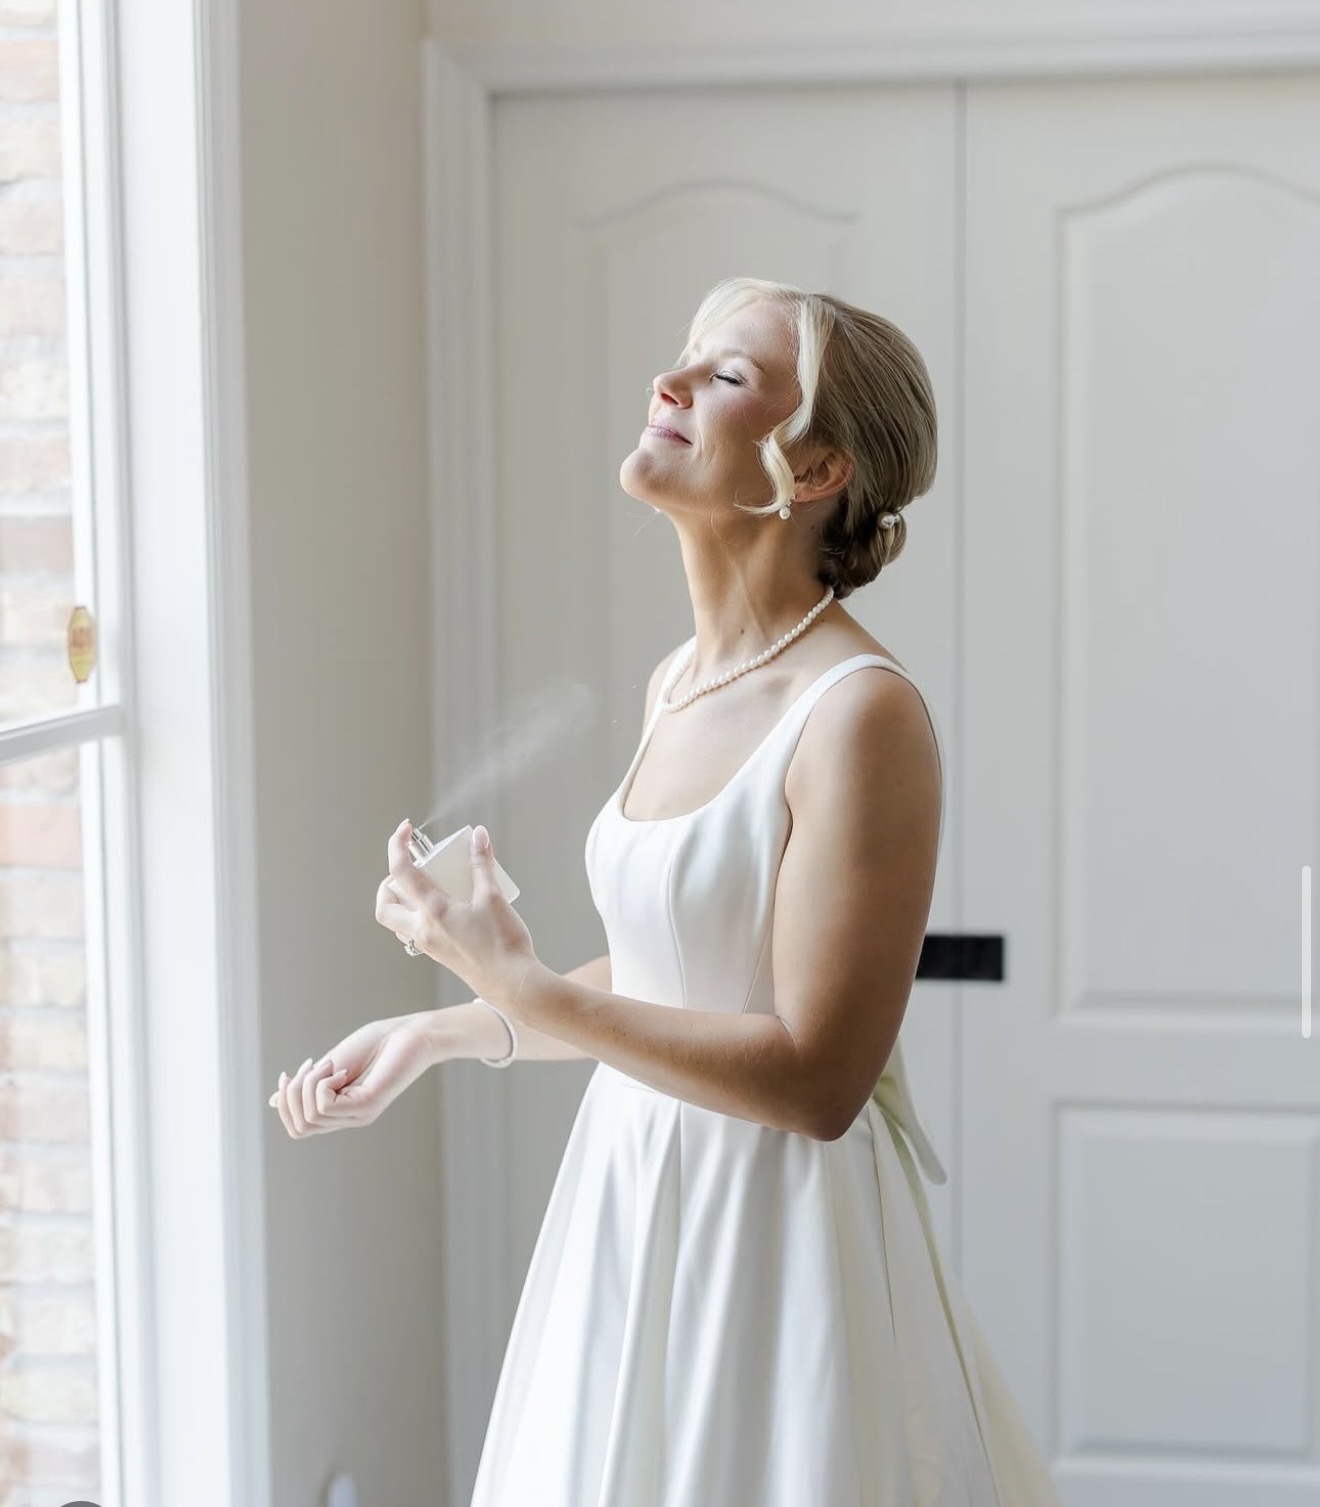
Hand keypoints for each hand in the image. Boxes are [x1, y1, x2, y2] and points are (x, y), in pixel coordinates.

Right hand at [267, 1013, 433, 1137]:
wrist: (411, 1033)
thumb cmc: (375, 1045)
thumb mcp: (329, 1066)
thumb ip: (305, 1085)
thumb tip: (271, 1101)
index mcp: (339, 1112)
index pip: (298, 1129)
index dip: (285, 1102)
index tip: (291, 1072)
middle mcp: (348, 1119)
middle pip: (298, 1128)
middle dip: (292, 1095)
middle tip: (311, 1065)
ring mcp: (359, 1115)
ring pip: (309, 1117)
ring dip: (309, 1083)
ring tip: (330, 1063)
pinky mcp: (368, 1106)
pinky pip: (325, 1107)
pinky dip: (322, 1084)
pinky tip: (340, 1070)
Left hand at [375, 820, 538, 1008]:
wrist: (513, 984)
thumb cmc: (504, 943)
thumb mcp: (493, 897)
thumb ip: (482, 864)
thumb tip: (479, 836)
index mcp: (433, 911)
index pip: (401, 872)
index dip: (397, 845)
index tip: (405, 829)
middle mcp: (423, 930)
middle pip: (385, 905)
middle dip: (387, 883)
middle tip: (407, 867)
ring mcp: (429, 946)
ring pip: (396, 922)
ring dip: (398, 902)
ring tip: (419, 886)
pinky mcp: (439, 955)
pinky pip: (413, 934)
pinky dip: (415, 917)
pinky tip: (439, 909)